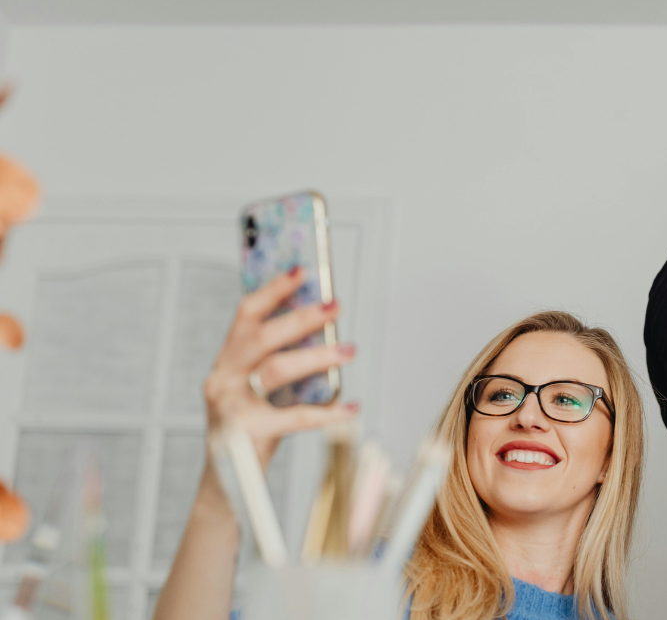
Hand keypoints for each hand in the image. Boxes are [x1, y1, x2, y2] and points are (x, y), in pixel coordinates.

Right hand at [203, 267, 358, 468]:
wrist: (226, 485)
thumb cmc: (250, 428)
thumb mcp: (259, 390)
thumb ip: (279, 361)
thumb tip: (321, 328)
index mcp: (226, 362)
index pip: (245, 315)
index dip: (273, 291)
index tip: (302, 271)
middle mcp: (223, 380)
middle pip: (262, 338)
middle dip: (301, 318)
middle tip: (335, 306)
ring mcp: (231, 407)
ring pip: (276, 371)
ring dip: (317, 356)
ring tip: (349, 350)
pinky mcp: (248, 434)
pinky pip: (295, 418)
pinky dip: (328, 412)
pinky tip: (352, 406)